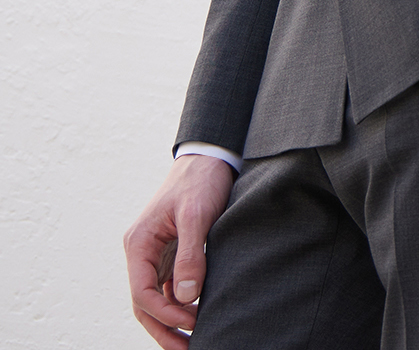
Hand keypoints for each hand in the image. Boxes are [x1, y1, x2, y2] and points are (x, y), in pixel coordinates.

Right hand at [124, 153, 234, 347]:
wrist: (210, 156)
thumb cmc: (200, 180)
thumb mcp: (196, 214)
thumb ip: (191, 254)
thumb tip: (185, 297)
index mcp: (139, 243)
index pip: (143, 293)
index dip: (166, 314)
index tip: (194, 321)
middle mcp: (143, 252)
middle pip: (146, 304)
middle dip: (164, 331)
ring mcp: (156, 255)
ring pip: (157, 300)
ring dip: (172, 323)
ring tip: (194, 343)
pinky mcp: (172, 254)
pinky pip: (170, 288)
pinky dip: (181, 307)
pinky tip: (198, 318)